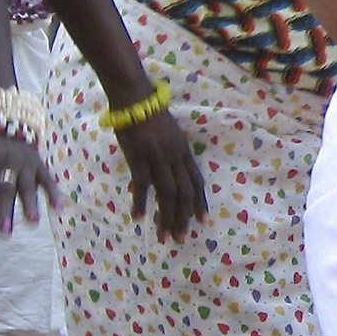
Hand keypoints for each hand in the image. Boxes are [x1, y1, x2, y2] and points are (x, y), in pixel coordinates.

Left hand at [0, 133, 59, 233]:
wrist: (3, 121)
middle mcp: (4, 161)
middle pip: (4, 188)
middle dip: (5, 210)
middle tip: (4, 233)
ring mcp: (23, 162)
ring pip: (27, 184)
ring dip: (30, 203)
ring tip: (32, 223)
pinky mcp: (38, 164)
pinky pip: (48, 178)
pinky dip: (54, 191)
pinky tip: (58, 208)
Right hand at [114, 109, 208, 241]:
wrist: (135, 97)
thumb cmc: (150, 114)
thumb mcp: (170, 134)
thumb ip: (173, 153)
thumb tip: (172, 173)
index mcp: (184, 150)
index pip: (196, 181)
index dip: (199, 202)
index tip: (202, 221)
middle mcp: (175, 156)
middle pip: (184, 193)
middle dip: (183, 218)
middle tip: (181, 238)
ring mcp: (158, 157)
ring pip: (167, 193)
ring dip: (166, 217)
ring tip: (164, 235)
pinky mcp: (139, 157)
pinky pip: (143, 185)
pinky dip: (141, 202)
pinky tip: (138, 216)